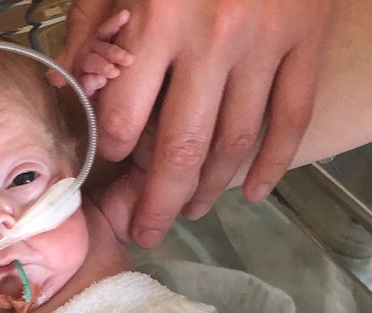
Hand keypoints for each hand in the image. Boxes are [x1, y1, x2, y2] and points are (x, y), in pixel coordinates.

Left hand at [58, 0, 330, 246]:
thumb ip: (89, 27)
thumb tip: (62, 86)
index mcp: (157, 19)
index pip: (125, 118)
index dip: (110, 156)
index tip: (108, 173)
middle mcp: (213, 40)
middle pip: (180, 149)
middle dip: (156, 203)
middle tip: (146, 232)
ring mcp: (267, 45)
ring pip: (235, 143)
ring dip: (208, 189)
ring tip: (187, 212)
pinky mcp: (309, 43)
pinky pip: (293, 119)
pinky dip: (275, 164)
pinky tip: (256, 193)